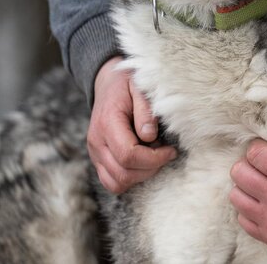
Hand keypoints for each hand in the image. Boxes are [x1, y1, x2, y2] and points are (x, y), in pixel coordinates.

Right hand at [88, 56, 176, 192]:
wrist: (108, 84)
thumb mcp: (140, 87)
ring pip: (117, 183)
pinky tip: (144, 162)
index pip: (128, 155)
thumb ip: (145, 111)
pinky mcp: (98, 160)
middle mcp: (96, 142)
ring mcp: (94, 153)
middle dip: (151, 169)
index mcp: (107, 123)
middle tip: (166, 152)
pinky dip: (130, 178)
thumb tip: (150, 136)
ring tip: (154, 156)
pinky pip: (111, 182)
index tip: (171, 150)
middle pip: (123, 174)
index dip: (154, 159)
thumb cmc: (128, 84)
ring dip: (141, 175)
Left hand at [230, 132, 266, 263]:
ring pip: (236, 196)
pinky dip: (247, 209)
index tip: (266, 148)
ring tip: (259, 184)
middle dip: (248, 163)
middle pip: (240, 173)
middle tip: (260, 165)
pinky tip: (261, 204)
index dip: (258, 147)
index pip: (258, 154)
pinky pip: (242, 219)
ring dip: (244, 186)